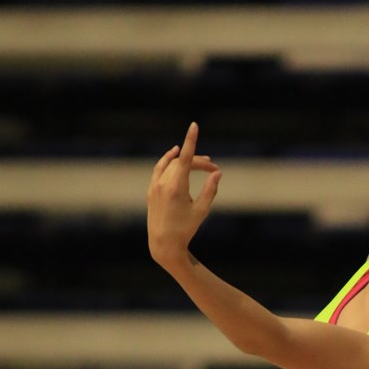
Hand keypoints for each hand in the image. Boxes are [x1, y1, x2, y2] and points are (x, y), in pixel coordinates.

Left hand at [147, 121, 220, 268]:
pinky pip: (159, 168)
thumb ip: (210, 190)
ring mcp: (155, 185)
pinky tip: (175, 155)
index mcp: (177, 187)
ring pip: (171, 164)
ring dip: (185, 161)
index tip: (194, 125)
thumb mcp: (202, 211)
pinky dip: (168, 161)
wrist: (163, 243)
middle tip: (214, 169)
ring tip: (199, 163)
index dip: (191, 140)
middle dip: (199, 163)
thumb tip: (217, 174)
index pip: (186, 157)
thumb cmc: (186, 229)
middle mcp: (163, 183)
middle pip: (182, 162)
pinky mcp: (151, 189)